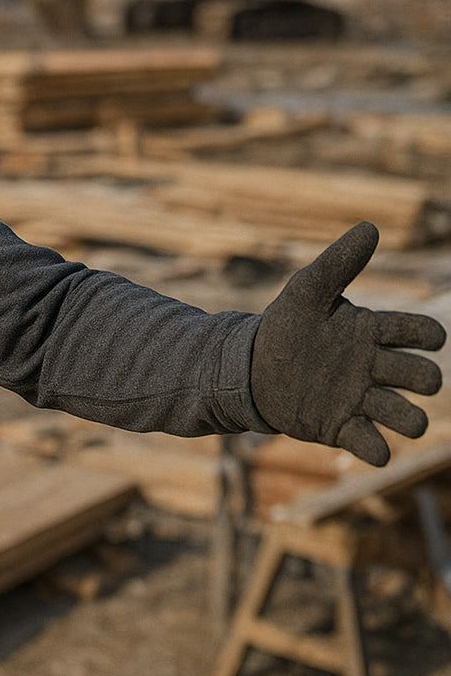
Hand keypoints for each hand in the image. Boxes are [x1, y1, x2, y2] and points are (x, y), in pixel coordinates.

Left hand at [250, 221, 444, 465]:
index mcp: (372, 333)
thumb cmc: (284, 327)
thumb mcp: (306, 291)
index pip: (420, 333)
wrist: (246, 367)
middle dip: (423, 378)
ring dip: (409, 418)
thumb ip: (339, 262)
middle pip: (424, 377)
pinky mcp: (341, 428)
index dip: (428, 335)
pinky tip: (363, 437)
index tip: (424, 337)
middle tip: (391, 372)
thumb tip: (371, 227)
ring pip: (408, 417)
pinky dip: (376, 448)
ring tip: (385, 409)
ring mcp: (360, 400)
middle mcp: (374, 368)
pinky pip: (373, 446)